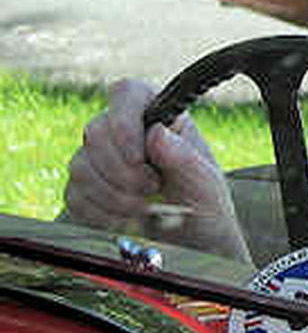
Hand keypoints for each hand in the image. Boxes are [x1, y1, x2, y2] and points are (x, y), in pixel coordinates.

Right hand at [62, 79, 248, 260]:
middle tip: (153, 188)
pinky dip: (101, 213)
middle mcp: (123, 132)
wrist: (194, 239)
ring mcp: (99, 159)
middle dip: (123, 171)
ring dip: (113, 195)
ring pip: (80, 165)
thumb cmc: (205, 203)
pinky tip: (128, 220)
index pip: (127, 93)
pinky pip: (74, 195)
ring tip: (145, 208)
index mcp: (158, 116)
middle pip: (95, 132)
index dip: (123, 121)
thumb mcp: (207, 183)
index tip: (139, 157)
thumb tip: (156, 132)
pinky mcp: (84, 189)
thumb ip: (185, 158)